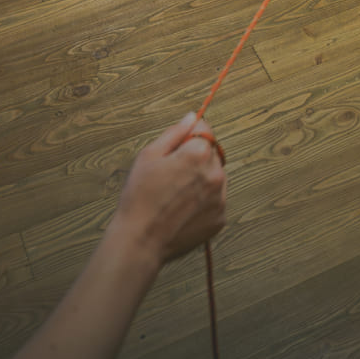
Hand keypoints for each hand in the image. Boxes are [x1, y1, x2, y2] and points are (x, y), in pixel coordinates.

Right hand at [114, 113, 226, 265]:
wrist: (139, 241)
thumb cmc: (139, 198)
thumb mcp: (148, 156)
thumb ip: (174, 132)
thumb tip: (192, 117)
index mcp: (199, 154)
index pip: (204, 131)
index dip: (189, 137)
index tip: (178, 148)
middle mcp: (216, 174)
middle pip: (211, 154)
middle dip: (195, 159)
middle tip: (170, 177)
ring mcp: (220, 198)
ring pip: (215, 178)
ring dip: (202, 180)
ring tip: (175, 196)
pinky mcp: (220, 219)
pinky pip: (215, 201)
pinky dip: (203, 203)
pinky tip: (182, 210)